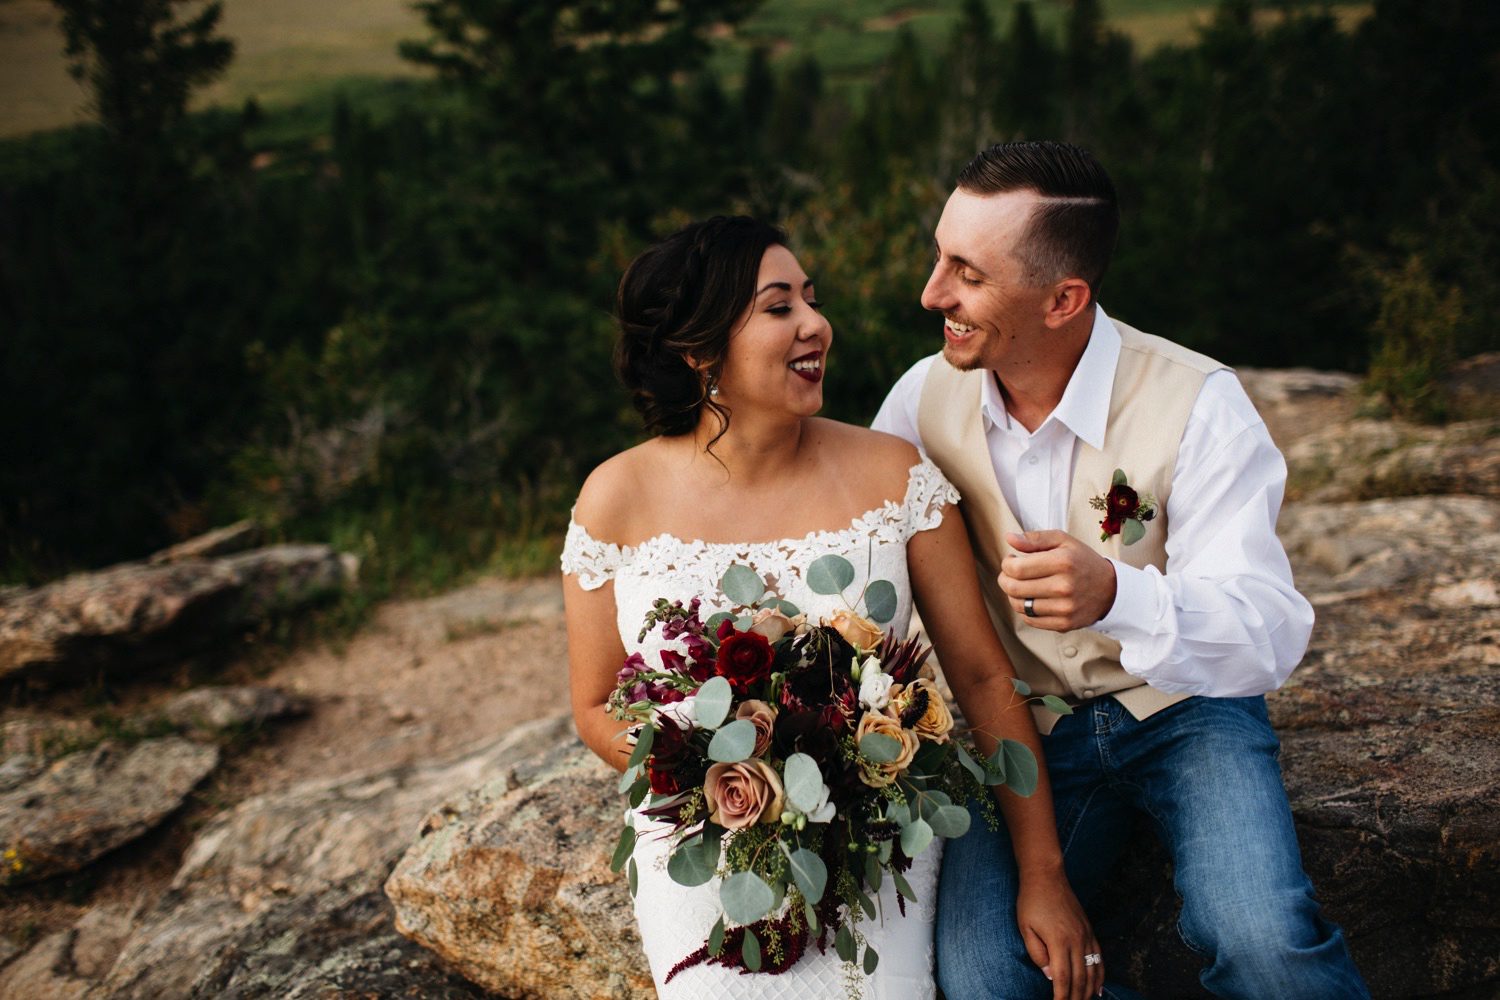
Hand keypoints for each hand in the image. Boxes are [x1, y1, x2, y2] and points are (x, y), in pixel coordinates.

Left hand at [999, 531, 1116, 631]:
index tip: (1011, 561)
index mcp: (1062, 562)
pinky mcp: (1064, 624)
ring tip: (1021, 586)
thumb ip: (1035, 538)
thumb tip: (1009, 538)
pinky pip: (1030, 620)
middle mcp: (1063, 587)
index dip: (1006, 564)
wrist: (1110, 589)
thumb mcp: (1064, 541)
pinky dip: (1025, 609)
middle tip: (1010, 574)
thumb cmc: (1082, 562)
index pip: (1016, 569)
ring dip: (1013, 595)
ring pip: (1019, 605)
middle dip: (1005, 580)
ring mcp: (1064, 608)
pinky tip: (1031, 599)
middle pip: (1014, 588)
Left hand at [1017, 870, 1104, 999]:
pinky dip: (1100, 975)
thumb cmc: (1031, 902)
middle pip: (1079, 978)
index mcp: (1058, 941)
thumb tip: (1050, 975)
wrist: (1047, 876)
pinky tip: (1097, 988)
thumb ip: (1037, 954)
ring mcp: (1086, 935)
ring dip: (1088, 991)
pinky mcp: (1089, 931)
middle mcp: (1076, 940)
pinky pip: (1099, 958)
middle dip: (1075, 998)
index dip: (1061, 996)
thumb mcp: (1025, 928)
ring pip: (1092, 971)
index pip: (1062, 978)